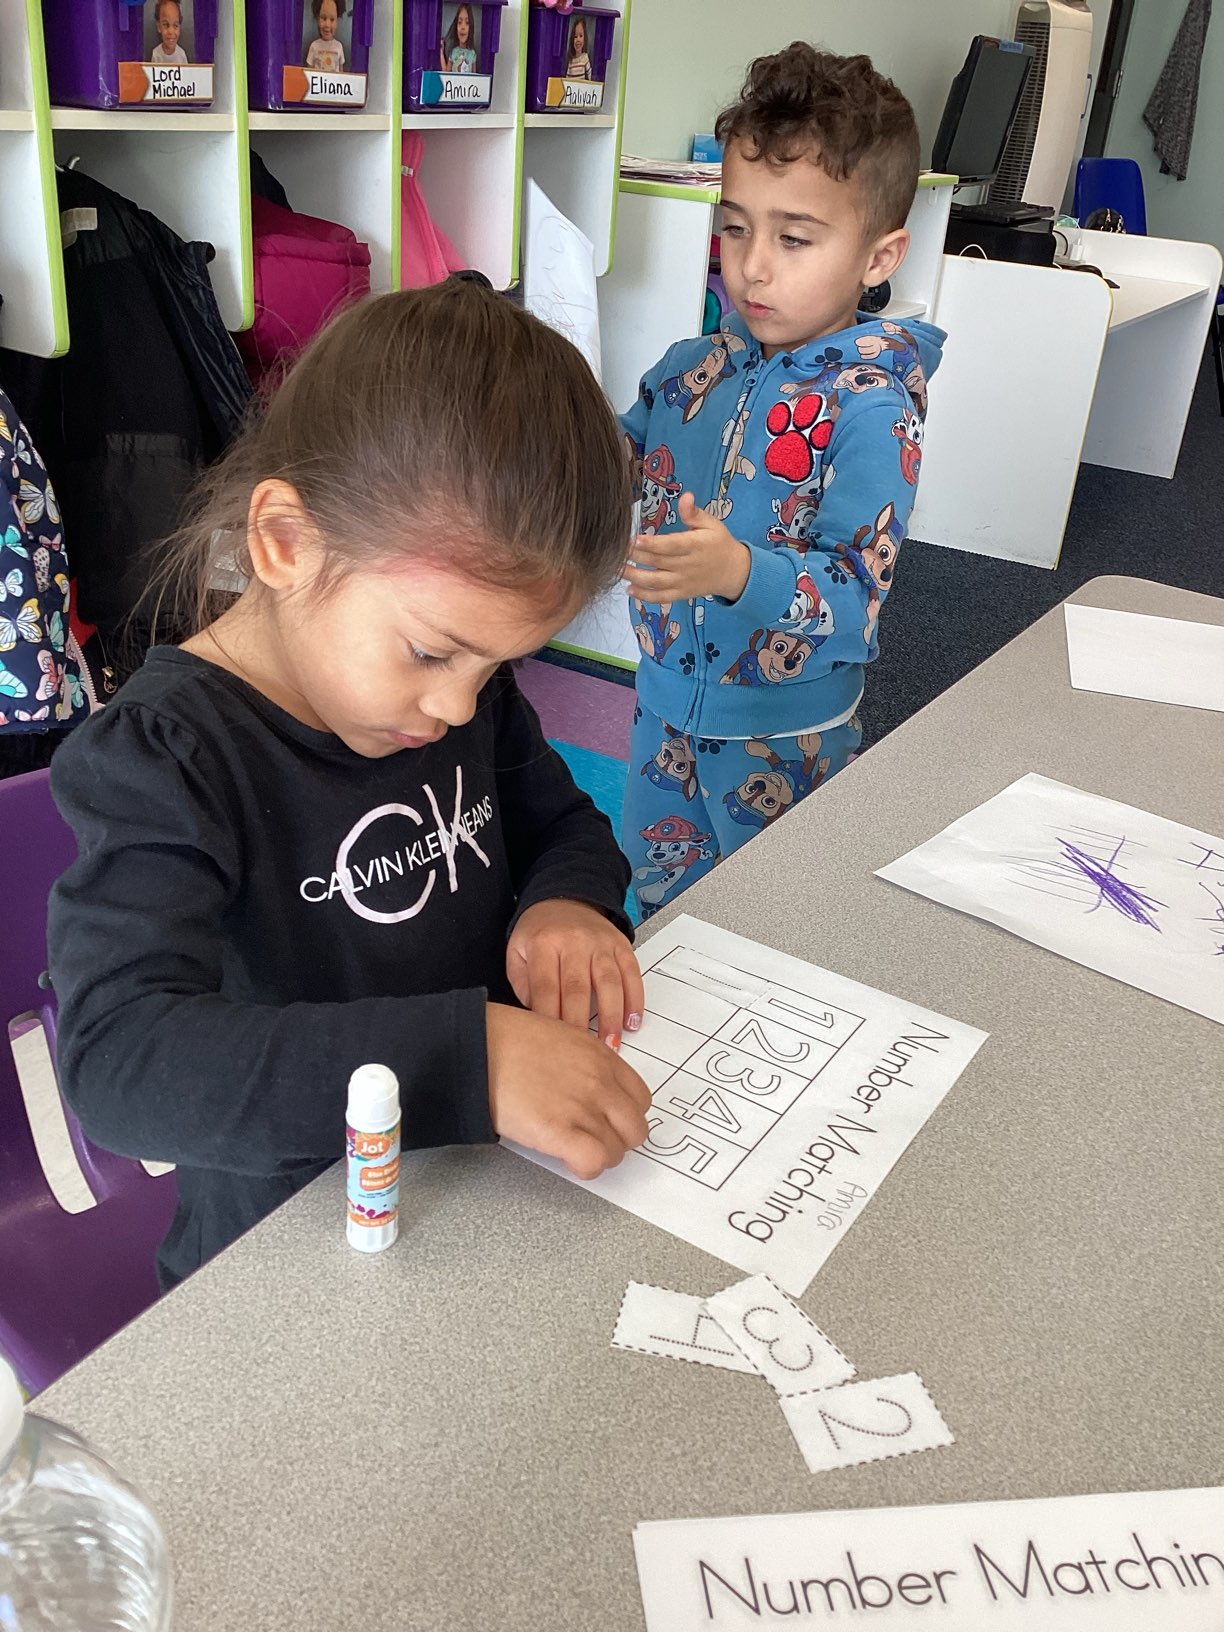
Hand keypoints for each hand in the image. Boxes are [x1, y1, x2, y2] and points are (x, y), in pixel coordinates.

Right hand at [486, 1003, 650, 1178]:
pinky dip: (586, 1167)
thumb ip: (586, 1063)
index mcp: (602, 1058)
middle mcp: (600, 1083)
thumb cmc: (509, 1039)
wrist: (480, 1046)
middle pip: (636, 1128)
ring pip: (618, 1150)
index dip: (624, 1115)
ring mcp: (582, 1107)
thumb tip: (591, 1086)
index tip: (610, 1120)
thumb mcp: (563, 1037)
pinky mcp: (559, 1131)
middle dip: (618, 1139)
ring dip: (600, 1156)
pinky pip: (594, 1162)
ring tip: (577, 1149)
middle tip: (595, 1139)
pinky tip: (569, 1158)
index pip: (640, 1099)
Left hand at [506, 898, 643, 1047]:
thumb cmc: (540, 933)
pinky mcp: (620, 945)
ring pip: (609, 983)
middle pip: (578, 989)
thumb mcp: (518, 952)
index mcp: (544, 944)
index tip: (554, 1047)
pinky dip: (635, 1000)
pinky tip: (633, 1021)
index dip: (550, 1019)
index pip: (546, 988)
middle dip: (581, 1025)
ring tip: (611, 1044)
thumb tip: (539, 1022)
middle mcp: (574, 942)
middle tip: (583, 1055)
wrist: (564, 899)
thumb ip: (524, 986)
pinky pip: (631, 974)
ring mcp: (600, 943)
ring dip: (612, 1017)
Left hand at [623, 493, 750, 602]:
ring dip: (635, 577)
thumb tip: (685, 496)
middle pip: (657, 562)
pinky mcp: (680, 593)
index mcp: (694, 546)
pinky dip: (645, 596)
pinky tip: (630, 589)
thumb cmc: (719, 543)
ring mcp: (682, 581)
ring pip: (656, 582)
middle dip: (634, 557)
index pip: (671, 546)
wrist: (734, 572)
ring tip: (617, 569)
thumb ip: (694, 513)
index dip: (652, 544)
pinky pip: (662, 598)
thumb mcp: (712, 524)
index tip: (633, 540)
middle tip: (615, 550)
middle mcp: (686, 565)